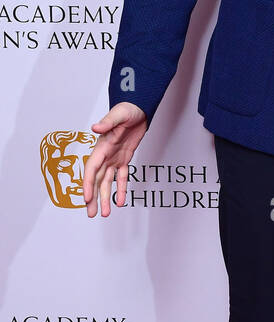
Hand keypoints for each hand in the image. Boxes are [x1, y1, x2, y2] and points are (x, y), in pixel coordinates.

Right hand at [82, 101, 147, 217]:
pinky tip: (121, 202)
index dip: (87, 184)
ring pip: (107, 182)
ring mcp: (114, 158)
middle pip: (96, 180)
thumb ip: (108, 122)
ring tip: (104, 214)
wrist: (138, 108)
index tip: (86, 198)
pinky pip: (121, 177)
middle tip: (91, 213)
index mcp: (101, 147)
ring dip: (105, 198)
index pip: (91, 169)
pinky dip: (121, 189)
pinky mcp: (124, 159)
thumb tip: (95, 127)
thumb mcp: (119, 114)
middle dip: (93, 197)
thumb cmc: (127, 109)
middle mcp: (105, 155)